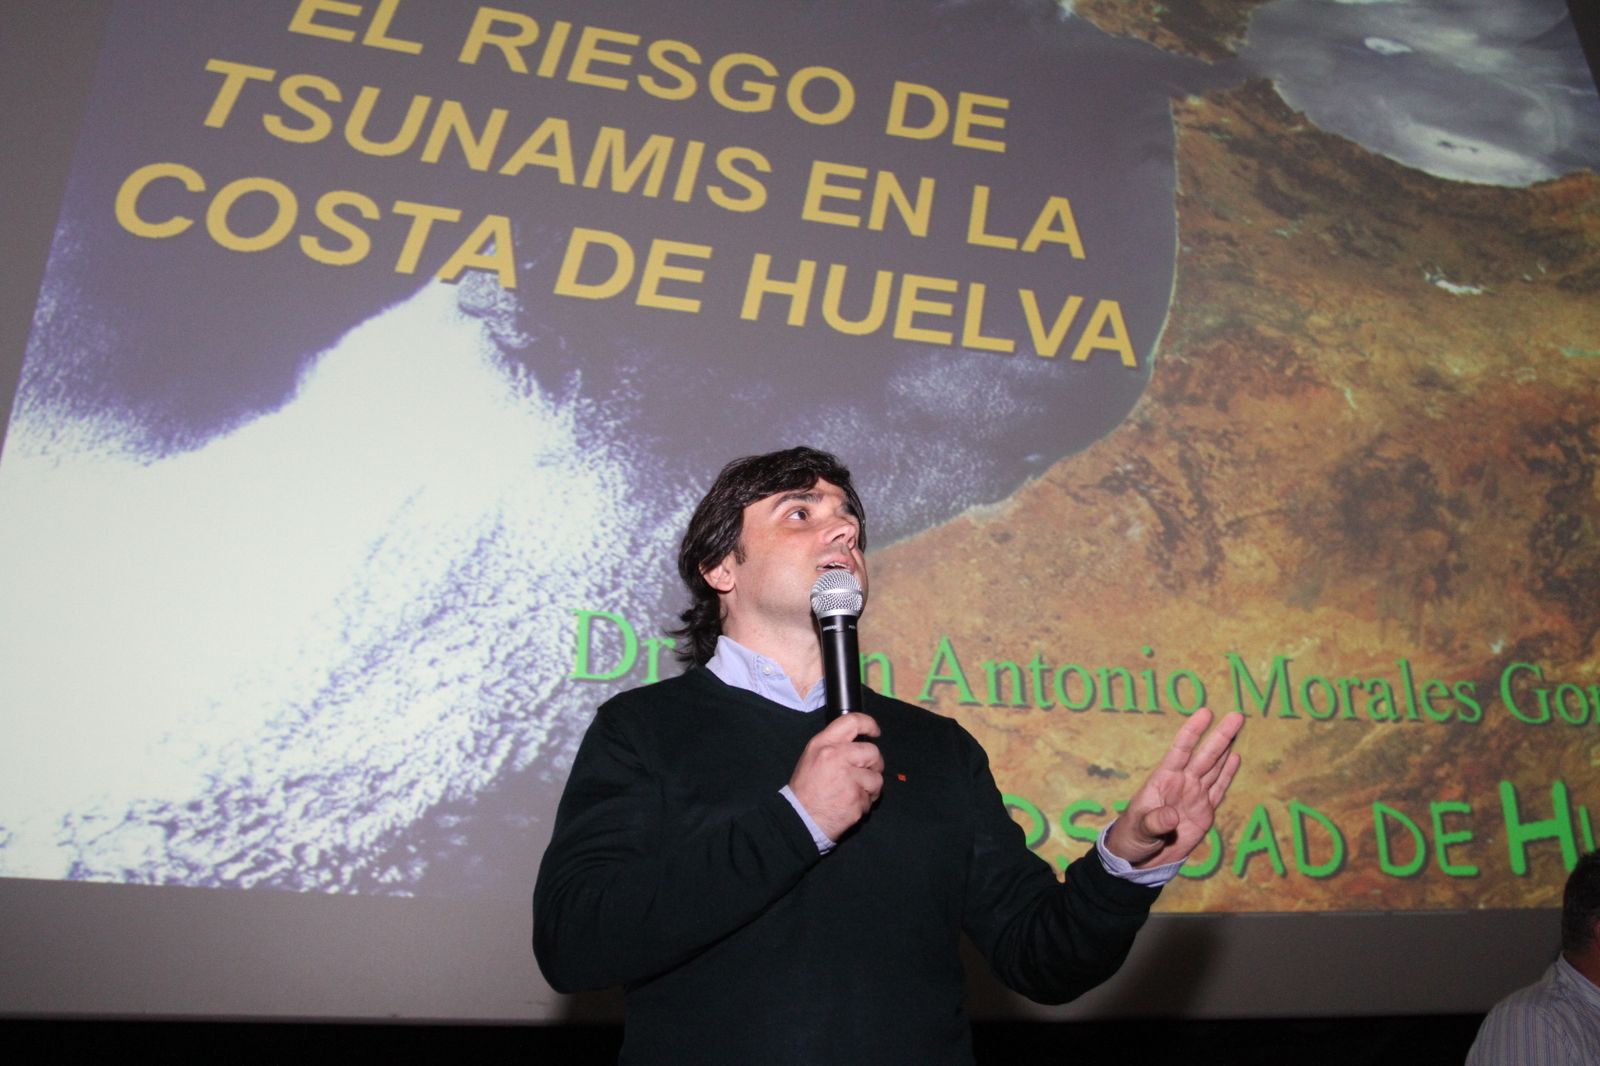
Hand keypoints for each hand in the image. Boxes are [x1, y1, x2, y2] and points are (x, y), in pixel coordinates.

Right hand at [788, 713, 883, 841]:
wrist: (799, 818)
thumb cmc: (806, 788)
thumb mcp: (811, 757)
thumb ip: (833, 746)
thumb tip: (858, 743)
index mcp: (824, 745)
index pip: (852, 722)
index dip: (869, 724)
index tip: (875, 732)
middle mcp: (837, 757)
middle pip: (873, 752)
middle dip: (875, 764)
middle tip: (866, 772)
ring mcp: (848, 779)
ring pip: (877, 778)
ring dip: (870, 788)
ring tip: (855, 793)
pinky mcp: (856, 799)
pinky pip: (870, 799)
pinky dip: (863, 804)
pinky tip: (849, 805)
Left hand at [1105, 707, 1242, 868]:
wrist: (1140, 857)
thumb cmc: (1133, 838)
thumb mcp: (1140, 831)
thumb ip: (1154, 823)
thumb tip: (1171, 817)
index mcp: (1162, 781)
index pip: (1180, 751)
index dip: (1192, 732)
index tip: (1205, 712)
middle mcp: (1181, 783)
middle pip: (1204, 757)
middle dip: (1220, 736)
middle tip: (1236, 715)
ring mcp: (1194, 796)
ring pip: (1214, 768)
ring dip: (1226, 747)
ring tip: (1237, 725)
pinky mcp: (1204, 812)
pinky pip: (1218, 789)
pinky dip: (1227, 774)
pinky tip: (1235, 757)